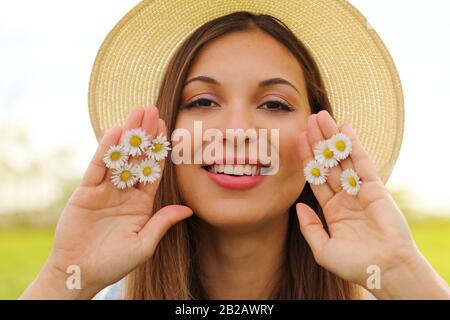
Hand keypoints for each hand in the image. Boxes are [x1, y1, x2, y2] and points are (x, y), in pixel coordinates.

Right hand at [21, 106, 191, 298]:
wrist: (81, 272)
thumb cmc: (115, 263)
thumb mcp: (144, 244)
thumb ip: (162, 222)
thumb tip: (188, 209)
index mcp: (142, 203)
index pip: (153, 170)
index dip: (159, 149)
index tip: (166, 128)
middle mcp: (125, 192)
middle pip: (137, 157)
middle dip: (145, 134)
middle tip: (152, 110)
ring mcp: (105, 190)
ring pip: (119, 157)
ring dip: (128, 134)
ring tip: (137, 112)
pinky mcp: (86, 192)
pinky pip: (98, 167)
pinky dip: (105, 150)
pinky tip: (115, 132)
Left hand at [296, 110, 448, 298]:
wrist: (385, 269)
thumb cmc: (354, 265)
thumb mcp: (323, 249)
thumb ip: (309, 227)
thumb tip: (298, 207)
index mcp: (332, 210)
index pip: (316, 178)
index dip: (307, 159)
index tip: (297, 140)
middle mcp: (345, 197)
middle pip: (328, 164)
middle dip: (317, 142)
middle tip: (308, 120)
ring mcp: (360, 191)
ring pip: (343, 159)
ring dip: (332, 138)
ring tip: (321, 117)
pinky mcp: (376, 188)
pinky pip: (362, 162)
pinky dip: (353, 145)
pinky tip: (344, 128)